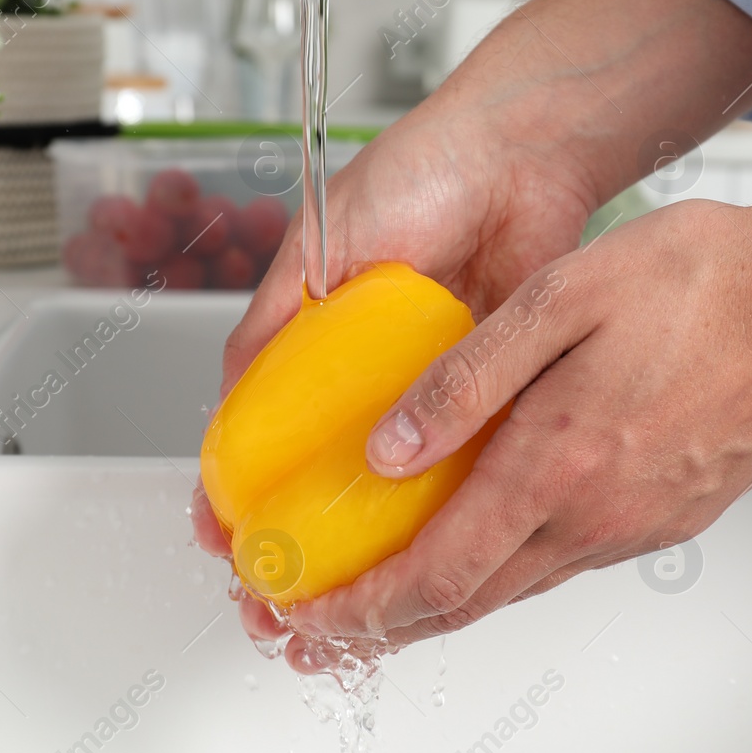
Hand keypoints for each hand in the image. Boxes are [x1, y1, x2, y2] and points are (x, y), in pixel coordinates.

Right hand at [191, 96, 600, 669]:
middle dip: (298, 544)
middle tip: (280, 596)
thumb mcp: (321, 245)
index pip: (264, 435)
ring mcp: (431, 390)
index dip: (238, 495)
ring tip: (344, 599)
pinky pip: (460, 464)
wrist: (525, 153)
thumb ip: (273, 321)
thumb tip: (231, 404)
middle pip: (325, 477)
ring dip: (365, 546)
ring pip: (392, 488)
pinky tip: (421, 552)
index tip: (226, 543)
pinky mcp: (488, 396)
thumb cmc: (421, 173)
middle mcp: (372, 375)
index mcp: (318, 341)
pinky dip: (439, 508)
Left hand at [276, 197, 751, 648]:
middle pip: (466, 604)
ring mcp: (637, 525)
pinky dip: (502, 570)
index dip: (358, 612)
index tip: (304, 621)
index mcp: (557, 467)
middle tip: (313, 631)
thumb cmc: (710, 284)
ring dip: (440, 602)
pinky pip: (564, 561)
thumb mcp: (564, 298)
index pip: (434, 576)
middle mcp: (596, 517)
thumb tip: (390, 448)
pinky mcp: (669, 517)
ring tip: (382, 595)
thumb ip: (466, 378)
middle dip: (379, 627)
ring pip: (515, 588)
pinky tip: (482, 540)